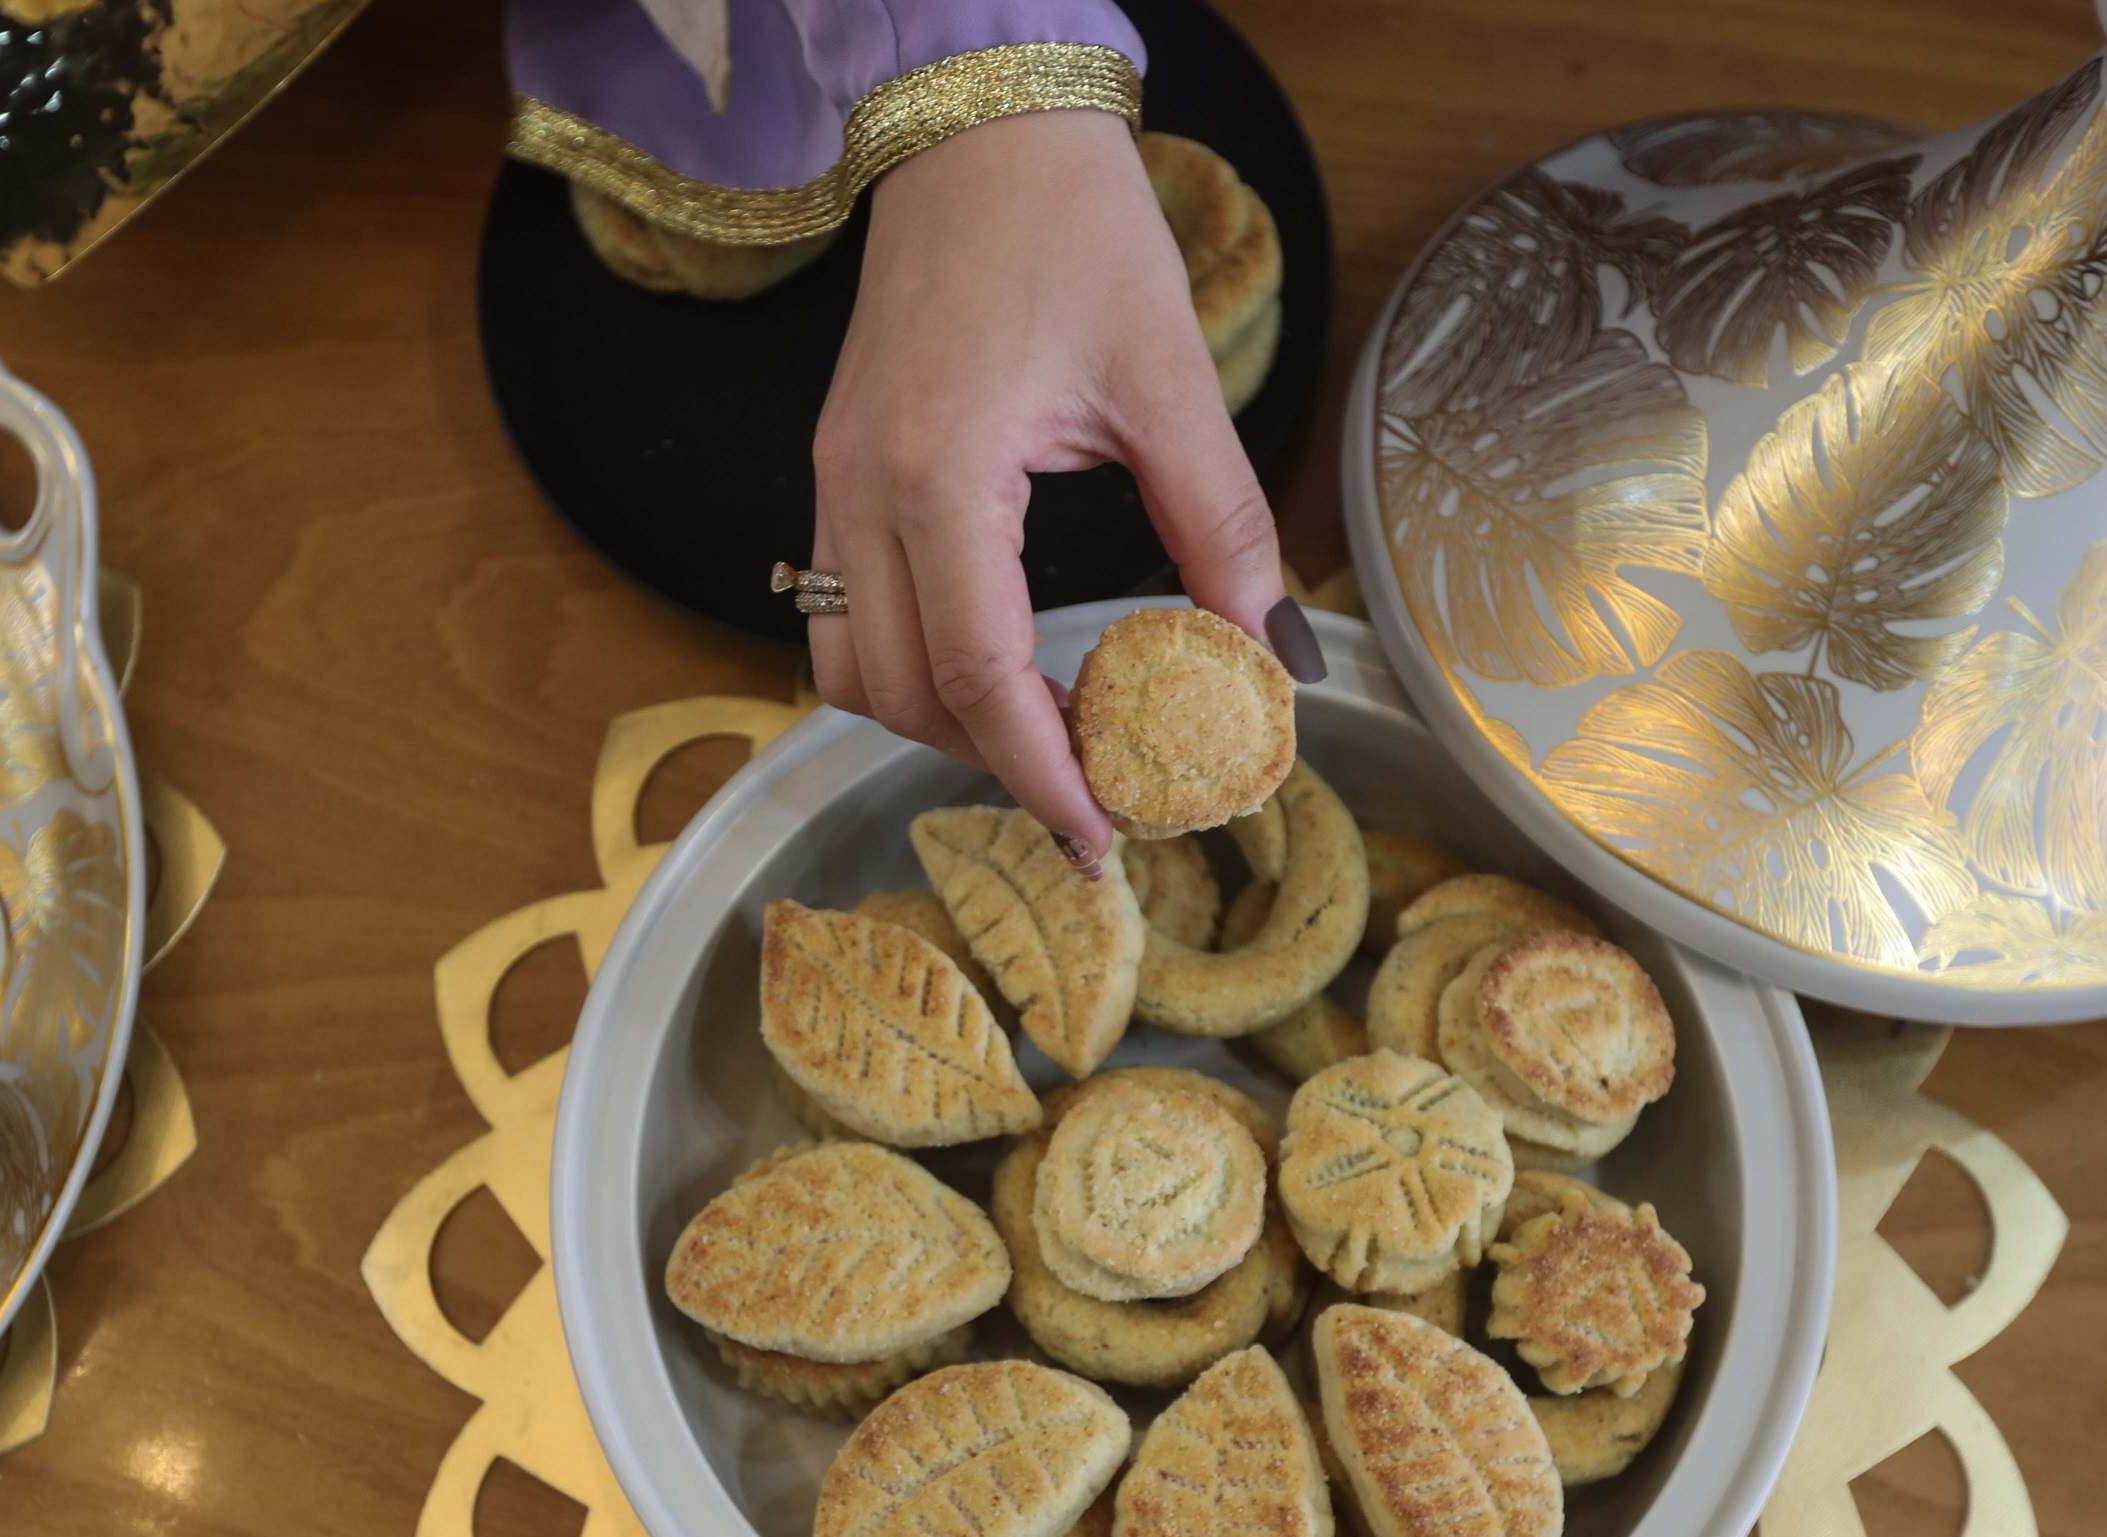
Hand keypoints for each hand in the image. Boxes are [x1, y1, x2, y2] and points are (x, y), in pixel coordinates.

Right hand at [807, 108, 1319, 872]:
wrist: (979, 135)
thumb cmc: (1071, 231)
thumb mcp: (1171, 381)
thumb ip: (1222, 527)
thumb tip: (1273, 656)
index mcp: (943, 471)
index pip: (976, 671)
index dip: (1040, 769)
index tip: (1101, 830)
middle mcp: (864, 492)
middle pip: (902, 694)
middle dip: (995, 764)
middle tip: (1091, 798)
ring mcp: (833, 486)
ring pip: (850, 672)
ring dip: (936, 726)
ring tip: (1036, 742)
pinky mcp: (835, 475)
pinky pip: (841, 616)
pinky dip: (905, 668)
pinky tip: (983, 667)